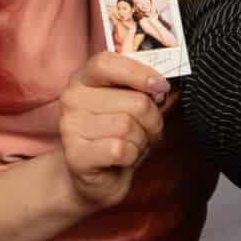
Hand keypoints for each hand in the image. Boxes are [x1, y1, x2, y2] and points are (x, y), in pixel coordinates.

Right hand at [58, 50, 170, 210]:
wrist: (95, 177)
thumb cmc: (117, 136)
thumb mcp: (132, 106)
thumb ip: (148, 90)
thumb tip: (169, 83)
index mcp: (84, 79)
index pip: (107, 63)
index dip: (140, 73)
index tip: (161, 87)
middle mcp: (72, 99)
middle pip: (134, 101)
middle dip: (152, 119)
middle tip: (148, 129)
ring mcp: (70, 126)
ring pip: (128, 126)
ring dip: (141, 140)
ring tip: (132, 144)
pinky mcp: (76, 155)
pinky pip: (120, 149)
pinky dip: (131, 156)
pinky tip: (122, 158)